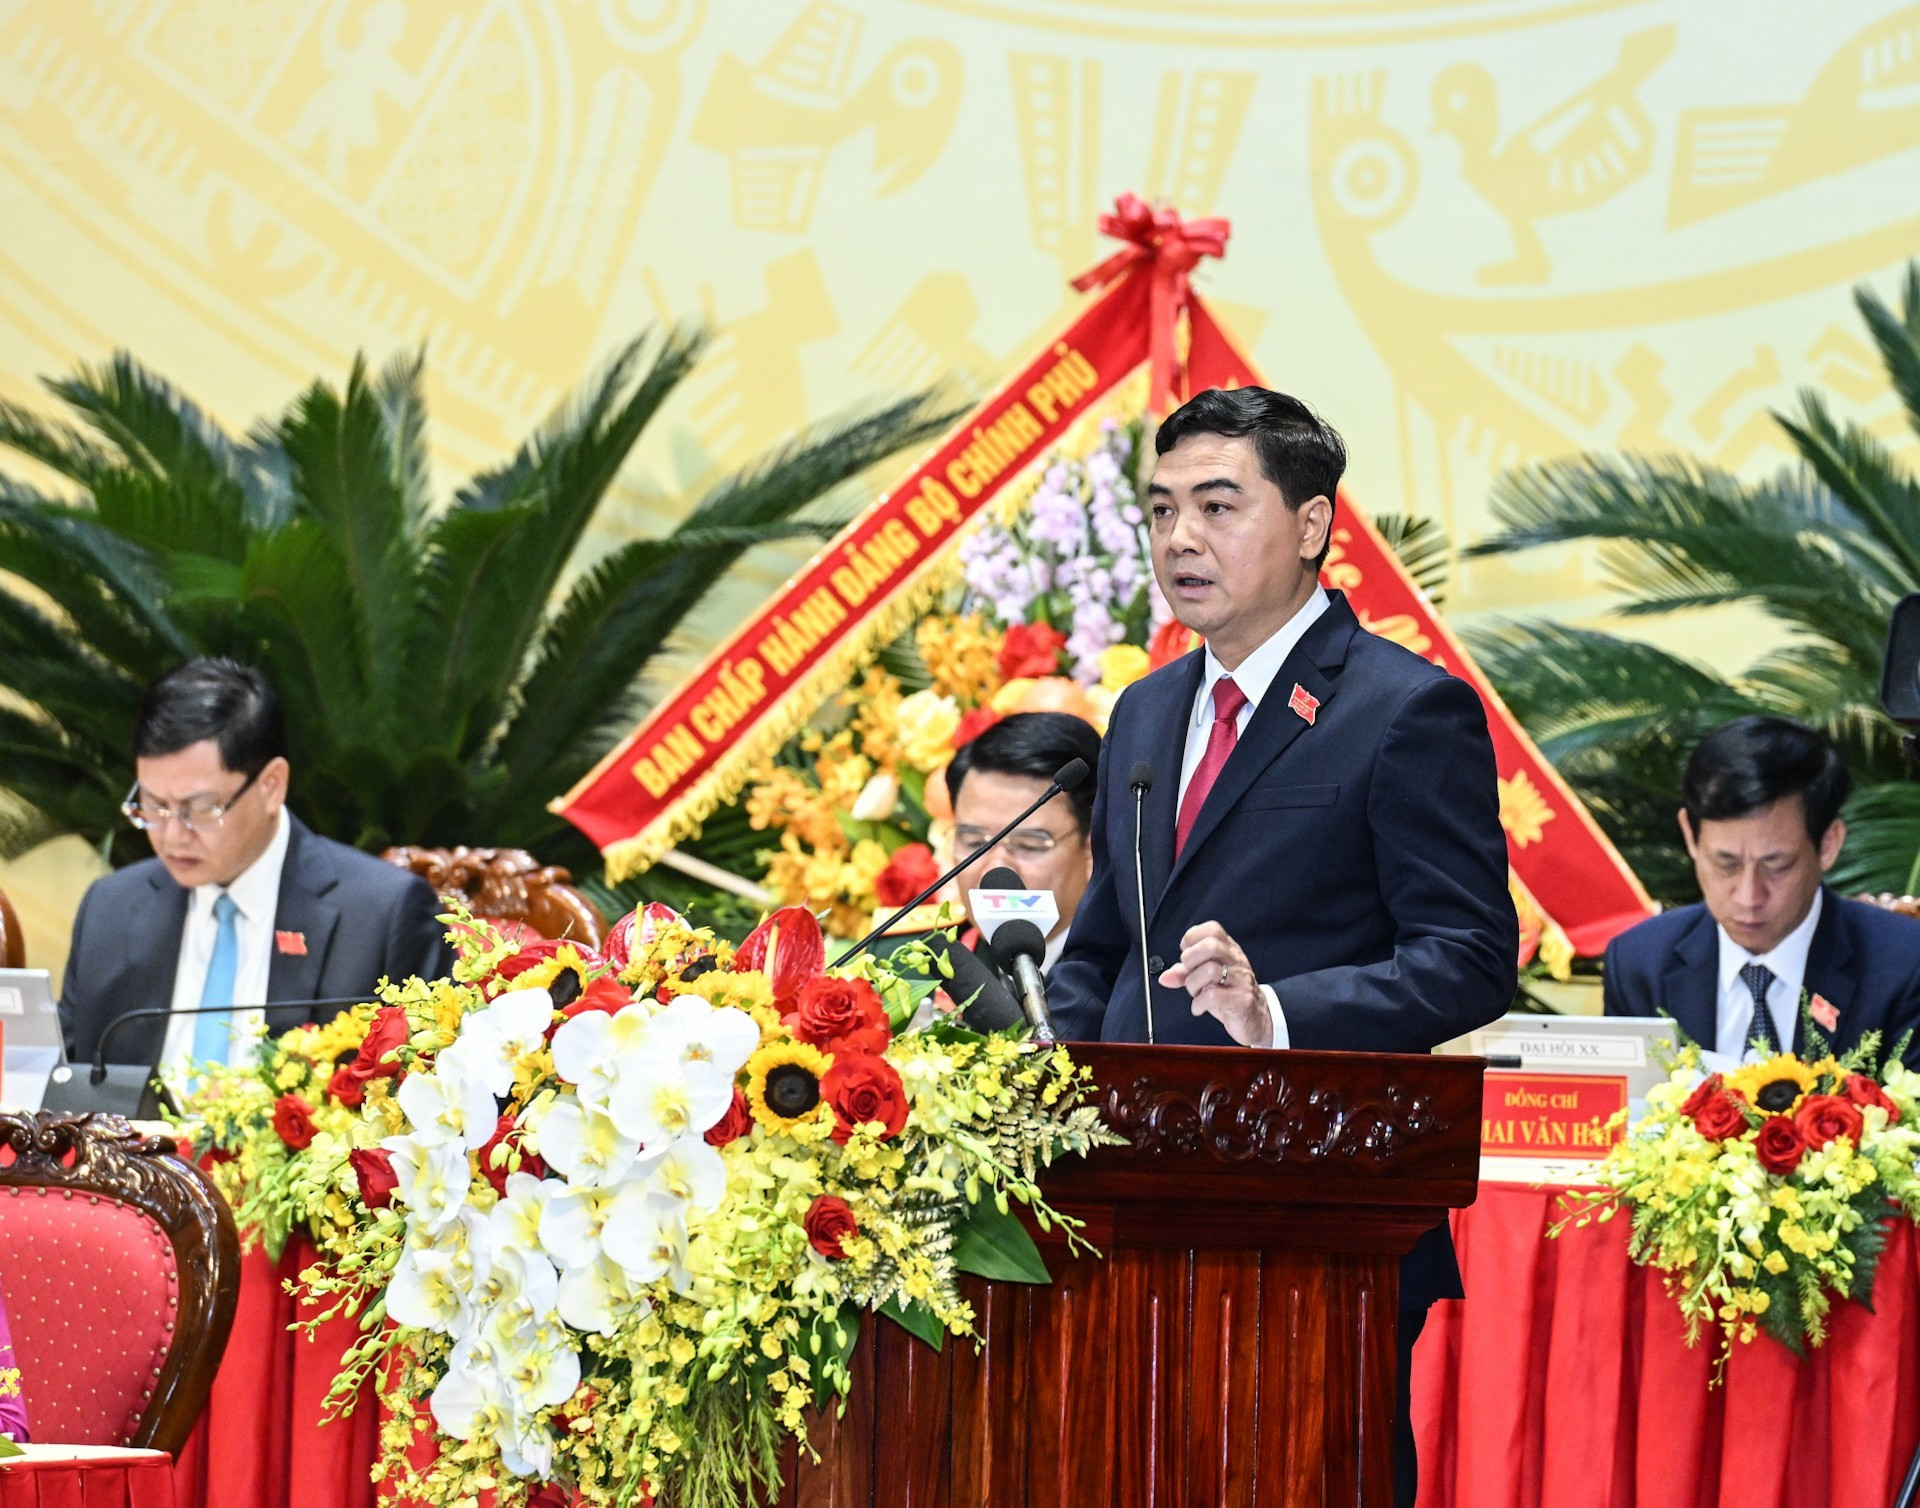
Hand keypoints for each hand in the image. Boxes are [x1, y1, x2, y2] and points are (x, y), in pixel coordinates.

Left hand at [1157, 921, 1271, 1046]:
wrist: (1257, 1019)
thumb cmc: (1229, 995)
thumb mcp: (1207, 980)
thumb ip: (1186, 974)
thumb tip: (1165, 977)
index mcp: (1229, 951)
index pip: (1212, 929)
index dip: (1193, 938)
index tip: (1186, 952)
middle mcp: (1236, 961)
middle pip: (1210, 945)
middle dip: (1190, 960)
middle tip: (1190, 973)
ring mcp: (1241, 980)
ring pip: (1210, 970)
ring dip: (1193, 984)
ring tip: (1195, 993)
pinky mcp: (1241, 1000)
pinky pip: (1212, 995)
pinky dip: (1198, 1003)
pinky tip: (1199, 1007)